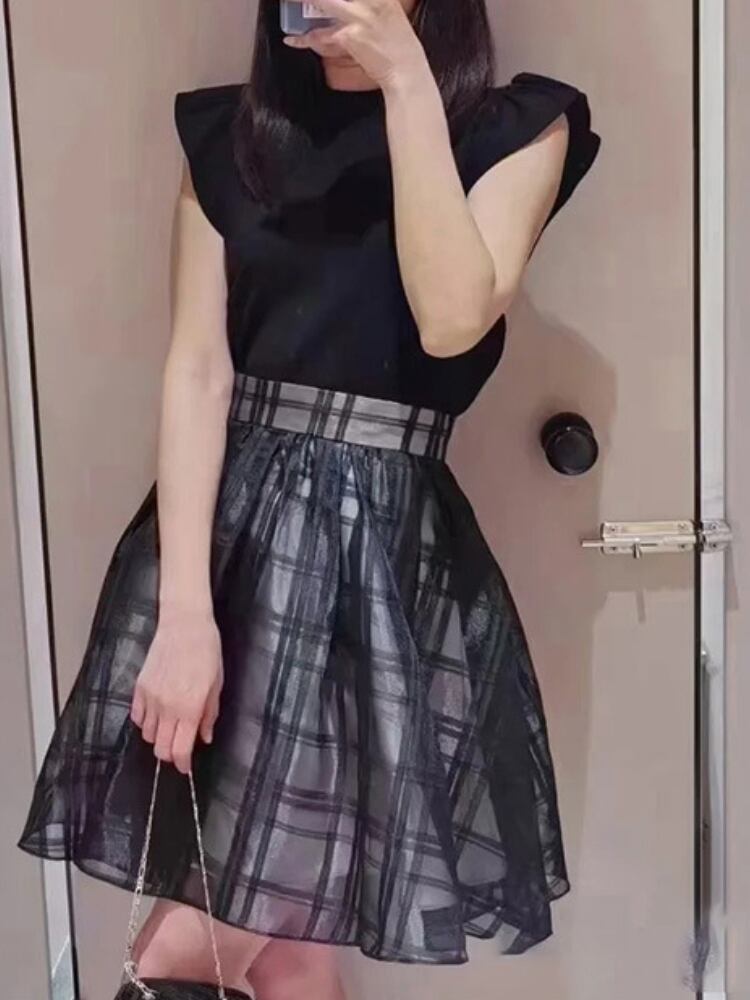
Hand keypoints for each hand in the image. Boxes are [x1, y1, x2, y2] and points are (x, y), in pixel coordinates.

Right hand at [130, 608, 222, 773]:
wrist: (184, 624)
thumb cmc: (207, 651)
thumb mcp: (217, 684)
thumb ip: (209, 714)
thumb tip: (205, 737)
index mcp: (189, 708)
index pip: (180, 749)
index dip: (182, 764)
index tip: (186, 767)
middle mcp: (167, 707)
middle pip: (160, 748)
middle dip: (170, 754)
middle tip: (180, 748)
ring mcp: (150, 698)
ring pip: (148, 735)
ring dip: (159, 737)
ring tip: (171, 726)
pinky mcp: (139, 688)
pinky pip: (137, 717)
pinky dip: (146, 722)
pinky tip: (157, 714)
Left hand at [283, 0, 428, 93]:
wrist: (405, 70)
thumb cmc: (398, 45)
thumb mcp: (390, 13)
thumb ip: (371, 3)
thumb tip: (350, 4)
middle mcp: (371, 0)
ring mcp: (360, 15)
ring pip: (323, 2)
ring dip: (303, 2)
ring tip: (288, 3)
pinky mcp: (350, 35)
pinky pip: (321, 35)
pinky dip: (305, 39)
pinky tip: (292, 39)